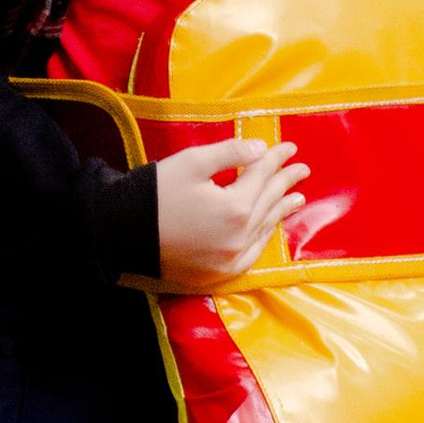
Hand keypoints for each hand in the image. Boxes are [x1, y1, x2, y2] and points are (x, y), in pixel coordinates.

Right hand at [154, 135, 306, 289]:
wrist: (121, 233)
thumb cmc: (155, 193)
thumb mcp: (191, 163)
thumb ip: (230, 153)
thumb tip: (261, 149)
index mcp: (235, 209)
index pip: (262, 177)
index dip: (276, 159)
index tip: (290, 147)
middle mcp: (239, 238)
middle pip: (268, 203)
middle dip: (285, 182)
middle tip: (302, 168)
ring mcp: (230, 260)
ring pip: (264, 230)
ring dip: (281, 211)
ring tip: (298, 198)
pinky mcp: (218, 275)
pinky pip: (251, 254)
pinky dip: (263, 238)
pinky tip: (269, 229)